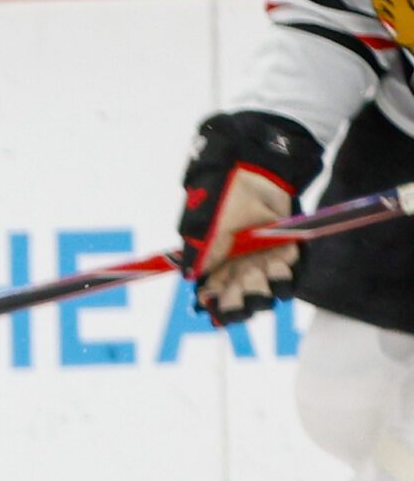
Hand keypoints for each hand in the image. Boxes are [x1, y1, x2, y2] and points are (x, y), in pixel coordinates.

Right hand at [179, 112, 319, 323]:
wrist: (257, 167)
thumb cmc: (223, 191)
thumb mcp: (204, 221)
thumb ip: (198, 249)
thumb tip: (189, 277)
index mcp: (213, 262)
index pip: (212, 294)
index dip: (215, 306)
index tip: (216, 312)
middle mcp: (238, 265)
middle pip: (241, 298)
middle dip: (243, 302)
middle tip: (244, 294)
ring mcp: (264, 259)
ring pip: (267, 291)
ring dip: (266, 291)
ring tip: (266, 274)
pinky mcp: (288, 250)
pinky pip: (291, 274)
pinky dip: (287, 274)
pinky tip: (281, 262)